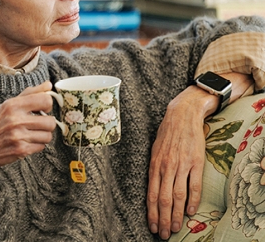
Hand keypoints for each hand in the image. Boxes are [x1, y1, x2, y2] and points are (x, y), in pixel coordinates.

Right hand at [0, 81, 55, 170]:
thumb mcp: (7, 105)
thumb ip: (29, 94)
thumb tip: (48, 85)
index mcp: (13, 105)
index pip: (45, 100)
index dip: (47, 105)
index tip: (42, 109)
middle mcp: (16, 120)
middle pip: (51, 122)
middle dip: (46, 124)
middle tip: (37, 124)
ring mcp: (19, 136)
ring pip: (48, 136)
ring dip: (42, 136)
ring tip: (31, 134)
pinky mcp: (20, 150)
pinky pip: (41, 147)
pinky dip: (36, 146)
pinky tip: (26, 142)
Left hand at [147, 72, 252, 238]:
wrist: (182, 116)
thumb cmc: (166, 134)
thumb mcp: (154, 151)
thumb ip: (154, 170)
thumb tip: (152, 190)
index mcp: (153, 166)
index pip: (151, 195)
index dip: (151, 213)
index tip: (152, 226)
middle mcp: (166, 167)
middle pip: (164, 200)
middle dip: (163, 219)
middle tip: (163, 234)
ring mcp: (181, 165)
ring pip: (178, 196)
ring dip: (177, 215)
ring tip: (175, 228)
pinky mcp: (195, 162)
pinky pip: (194, 185)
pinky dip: (192, 200)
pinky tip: (191, 212)